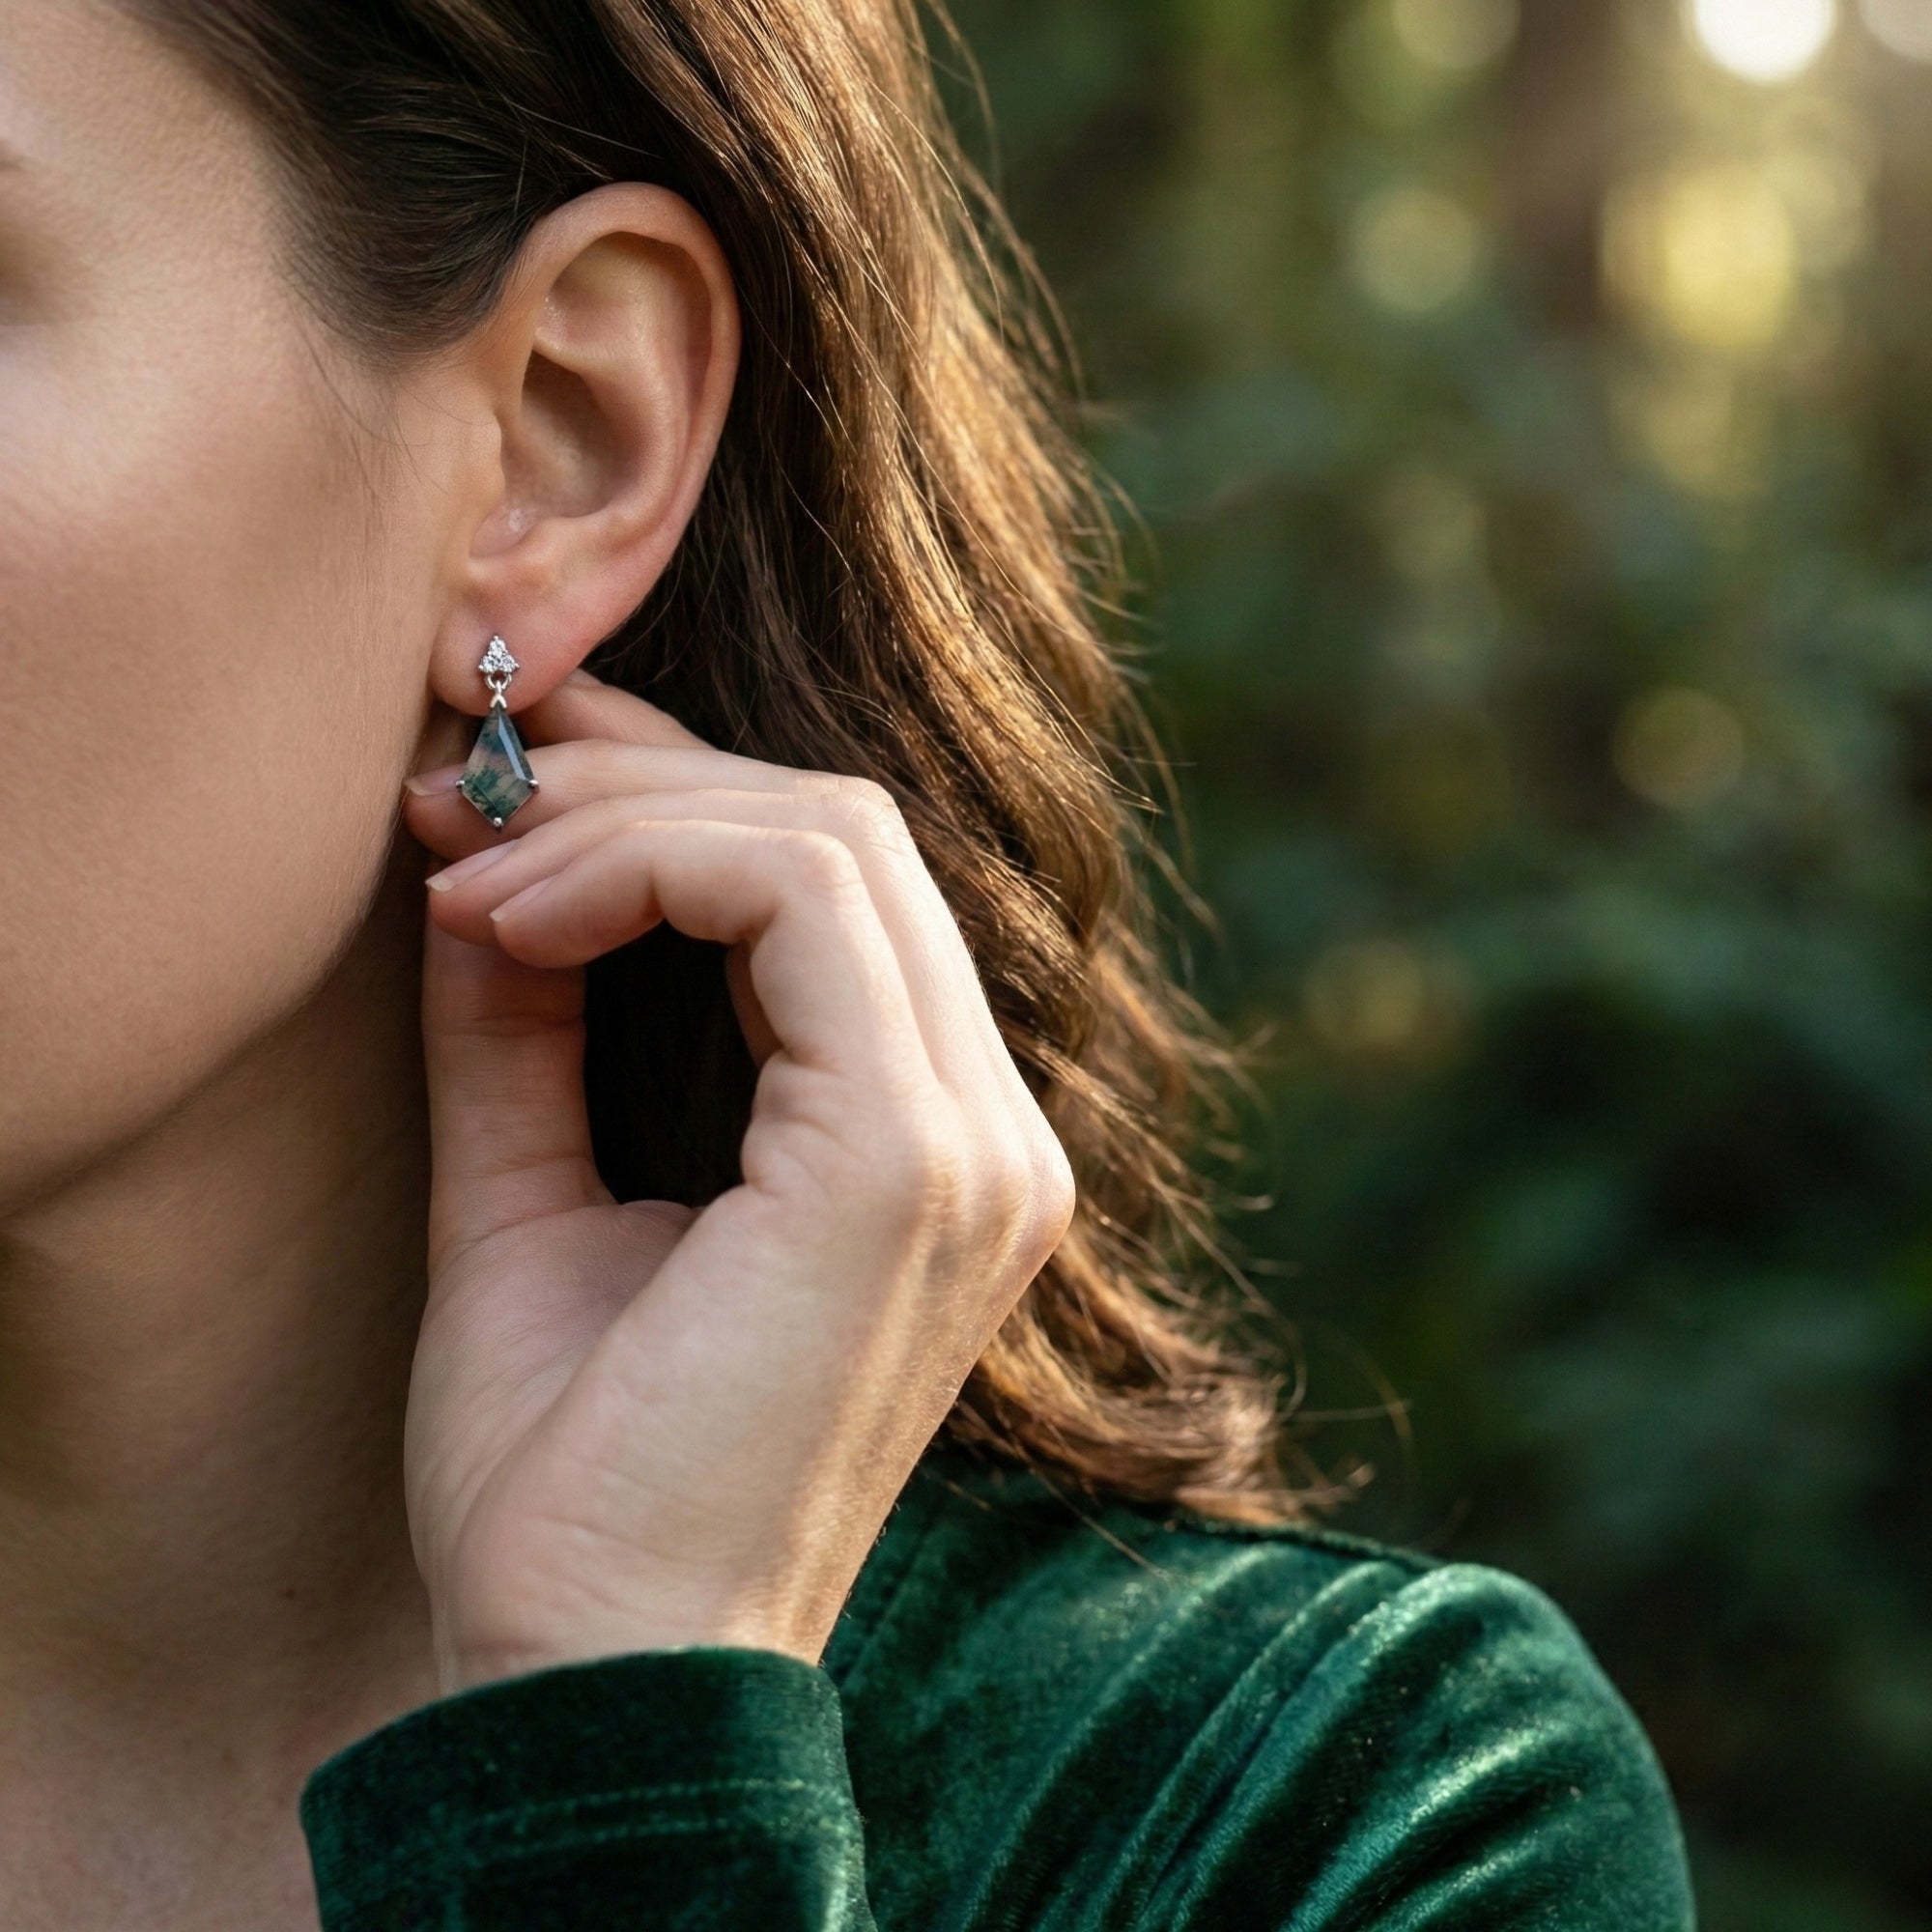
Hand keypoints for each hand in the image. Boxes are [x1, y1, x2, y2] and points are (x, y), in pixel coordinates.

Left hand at [396, 670, 1075, 1694]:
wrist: (591, 1683)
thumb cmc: (566, 1476)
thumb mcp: (530, 1195)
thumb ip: (530, 1020)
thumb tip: (484, 857)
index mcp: (932, 1151)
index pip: (840, 887)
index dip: (669, 801)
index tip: (496, 800)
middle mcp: (990, 1136)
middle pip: (846, 830)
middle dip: (639, 782)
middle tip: (461, 794)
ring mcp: (971, 1146)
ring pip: (831, 840)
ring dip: (623, 822)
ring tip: (462, 874)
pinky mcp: (908, 1160)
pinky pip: (799, 907)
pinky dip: (643, 874)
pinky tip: (506, 926)